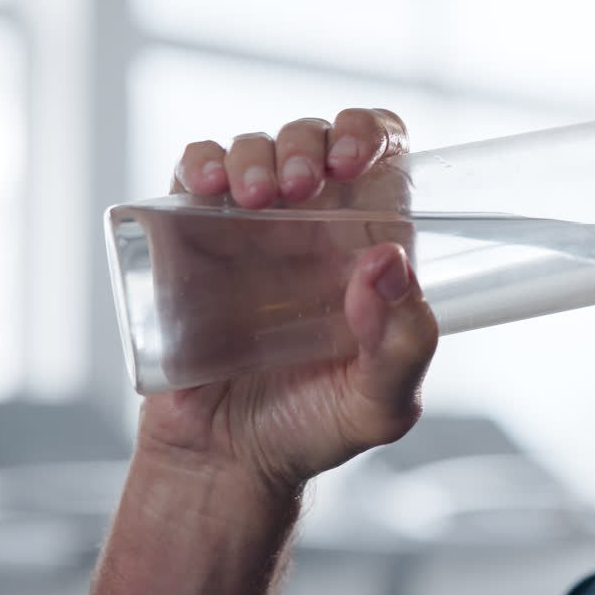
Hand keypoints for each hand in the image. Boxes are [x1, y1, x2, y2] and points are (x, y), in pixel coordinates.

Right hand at [141, 108, 438, 492]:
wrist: (228, 462)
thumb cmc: (315, 428)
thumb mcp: (381, 402)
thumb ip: (403, 343)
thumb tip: (388, 261)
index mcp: (369, 245)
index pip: (382, 155)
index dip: (371, 132)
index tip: (355, 155)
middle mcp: (314, 226)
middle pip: (316, 138)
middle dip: (310, 138)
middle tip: (303, 181)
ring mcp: (250, 229)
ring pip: (256, 148)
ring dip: (257, 151)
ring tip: (257, 196)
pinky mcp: (191, 242)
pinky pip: (192, 177)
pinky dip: (198, 161)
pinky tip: (206, 184)